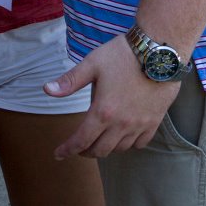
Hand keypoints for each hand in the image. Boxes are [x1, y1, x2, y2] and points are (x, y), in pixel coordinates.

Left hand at [44, 35, 179, 159]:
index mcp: (103, 111)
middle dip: (85, 151)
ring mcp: (139, 125)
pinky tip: (123, 136)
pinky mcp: (154, 122)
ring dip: (106, 148)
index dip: (67, 150)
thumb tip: (47, 90)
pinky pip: (140, 143)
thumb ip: (70, 81)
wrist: (158, 51)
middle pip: (100, 150)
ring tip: (99, 139)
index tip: (58, 154)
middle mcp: (121, 124)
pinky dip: (128, 144)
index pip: (81, 140)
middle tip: (79, 146)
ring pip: (119, 149)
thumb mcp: (92, 63)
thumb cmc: (123, 54)